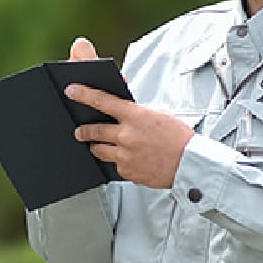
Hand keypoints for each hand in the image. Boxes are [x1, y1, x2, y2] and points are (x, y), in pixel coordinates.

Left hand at [65, 39, 191, 189]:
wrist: (190, 163)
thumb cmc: (178, 138)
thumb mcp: (157, 116)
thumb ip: (135, 114)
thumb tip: (121, 111)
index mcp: (135, 116)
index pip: (103, 101)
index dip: (84, 94)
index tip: (71, 90)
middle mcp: (127, 135)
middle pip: (94, 130)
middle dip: (84, 130)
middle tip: (80, 131)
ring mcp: (125, 155)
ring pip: (99, 150)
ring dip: (97, 147)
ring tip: (98, 145)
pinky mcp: (127, 171)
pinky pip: (114, 165)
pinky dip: (117, 162)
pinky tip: (128, 159)